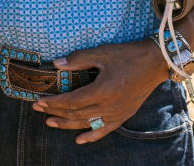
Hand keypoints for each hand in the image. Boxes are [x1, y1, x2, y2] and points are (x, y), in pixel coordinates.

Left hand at [31, 39, 168, 143]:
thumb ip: (77, 60)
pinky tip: (80, 140)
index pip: (72, 101)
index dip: (54, 103)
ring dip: (68, 124)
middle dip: (56, 112)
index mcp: (103, 91)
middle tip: (38, 109)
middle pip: (77, 114)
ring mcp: (117, 114)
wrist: (155, 63)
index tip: (39, 100)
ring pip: (88, 124)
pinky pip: (105, 130)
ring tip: (51, 123)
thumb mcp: (101, 53)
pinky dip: (91, 136)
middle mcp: (110, 106)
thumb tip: (56, 64)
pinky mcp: (124, 115)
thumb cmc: (128, 55)